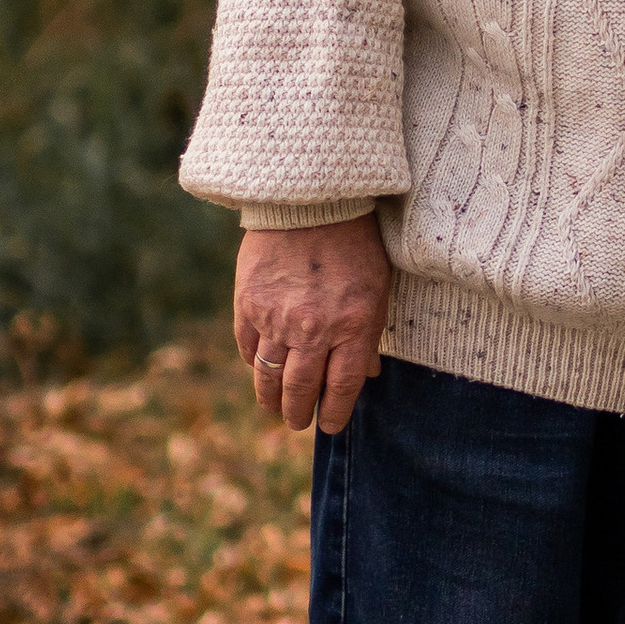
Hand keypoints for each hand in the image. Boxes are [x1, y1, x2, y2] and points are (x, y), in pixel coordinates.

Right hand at [234, 216, 392, 434]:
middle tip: (297, 422)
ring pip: (268, 376)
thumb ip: (369, 334)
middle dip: (298, 414)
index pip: (341, 388)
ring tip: (274, 408)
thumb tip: (367, 375)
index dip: (335, 413)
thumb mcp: (377, 288)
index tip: (330, 425)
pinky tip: (258, 368)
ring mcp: (277, 318)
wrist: (310, 198)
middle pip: (301, 389)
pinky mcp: (248, 303)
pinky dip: (252, 362)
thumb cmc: (354, 242)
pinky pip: (246, 346)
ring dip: (270, 399)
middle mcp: (314, 328)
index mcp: (354, 326)